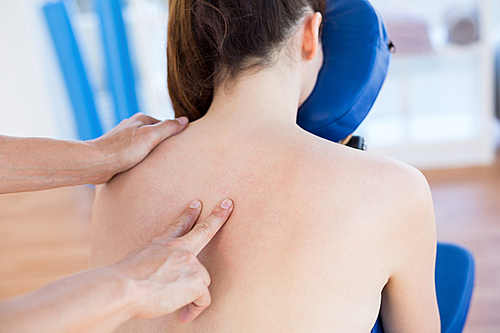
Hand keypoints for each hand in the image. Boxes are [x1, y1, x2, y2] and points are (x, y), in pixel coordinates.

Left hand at [89, 113, 187, 183]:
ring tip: (158, 164)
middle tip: (172, 157)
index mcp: (141, 119)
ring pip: (144, 144)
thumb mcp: (151, 136)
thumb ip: (169, 128)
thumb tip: (186, 120)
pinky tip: (143, 168)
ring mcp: (124, 139)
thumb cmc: (123, 150)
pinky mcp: (117, 151)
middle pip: (154, 134)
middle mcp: (132, 126)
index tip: (181, 146)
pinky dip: (141, 159)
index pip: (165, 125)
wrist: (96, 164)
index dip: (174, 135)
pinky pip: (135, 154)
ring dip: (151, 153)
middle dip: (163, 144)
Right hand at [111, 199, 233, 322]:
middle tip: (228, 204)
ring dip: (192, 293)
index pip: (178, 225)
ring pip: (202, 279)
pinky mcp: (197, 280)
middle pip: (204, 230)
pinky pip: (203, 298)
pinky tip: (185, 314)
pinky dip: (195, 308)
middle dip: (218, 215)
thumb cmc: (122, 280)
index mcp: (162, 244)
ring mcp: (191, 262)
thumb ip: (152, 263)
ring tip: (175, 303)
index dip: (188, 214)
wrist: (125, 287)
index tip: (196, 204)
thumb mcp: (136, 261)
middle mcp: (179, 248)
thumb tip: (154, 275)